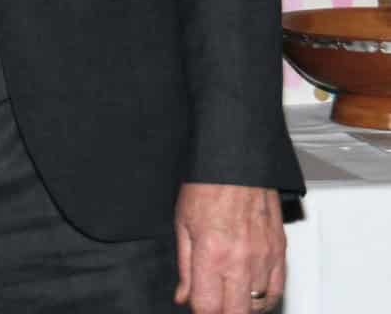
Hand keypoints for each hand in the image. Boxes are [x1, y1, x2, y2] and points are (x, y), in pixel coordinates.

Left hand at [174, 182, 284, 313]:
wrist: (237, 163)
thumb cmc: (207, 186)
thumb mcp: (182, 225)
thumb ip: (185, 268)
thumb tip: (183, 296)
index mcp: (212, 254)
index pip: (207, 306)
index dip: (199, 311)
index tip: (196, 306)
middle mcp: (241, 260)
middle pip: (235, 312)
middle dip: (221, 312)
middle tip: (212, 303)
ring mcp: (264, 258)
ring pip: (257, 304)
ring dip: (241, 305)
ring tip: (228, 294)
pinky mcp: (280, 252)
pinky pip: (277, 289)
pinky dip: (265, 298)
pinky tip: (251, 294)